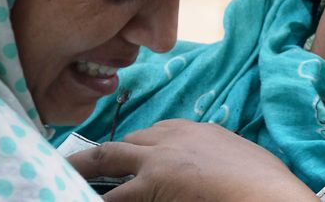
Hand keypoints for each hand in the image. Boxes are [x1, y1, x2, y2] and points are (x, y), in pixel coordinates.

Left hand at [68, 119, 317, 201]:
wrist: (264, 191)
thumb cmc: (261, 179)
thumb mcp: (235, 156)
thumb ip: (212, 155)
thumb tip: (207, 170)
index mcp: (193, 129)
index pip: (154, 132)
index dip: (137, 147)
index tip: (130, 158)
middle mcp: (171, 137)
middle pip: (126, 141)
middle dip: (105, 153)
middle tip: (82, 164)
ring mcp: (158, 160)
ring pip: (107, 157)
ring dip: (84, 167)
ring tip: (60, 175)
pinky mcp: (152, 185)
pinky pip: (112, 194)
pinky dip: (96, 196)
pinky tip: (77, 197)